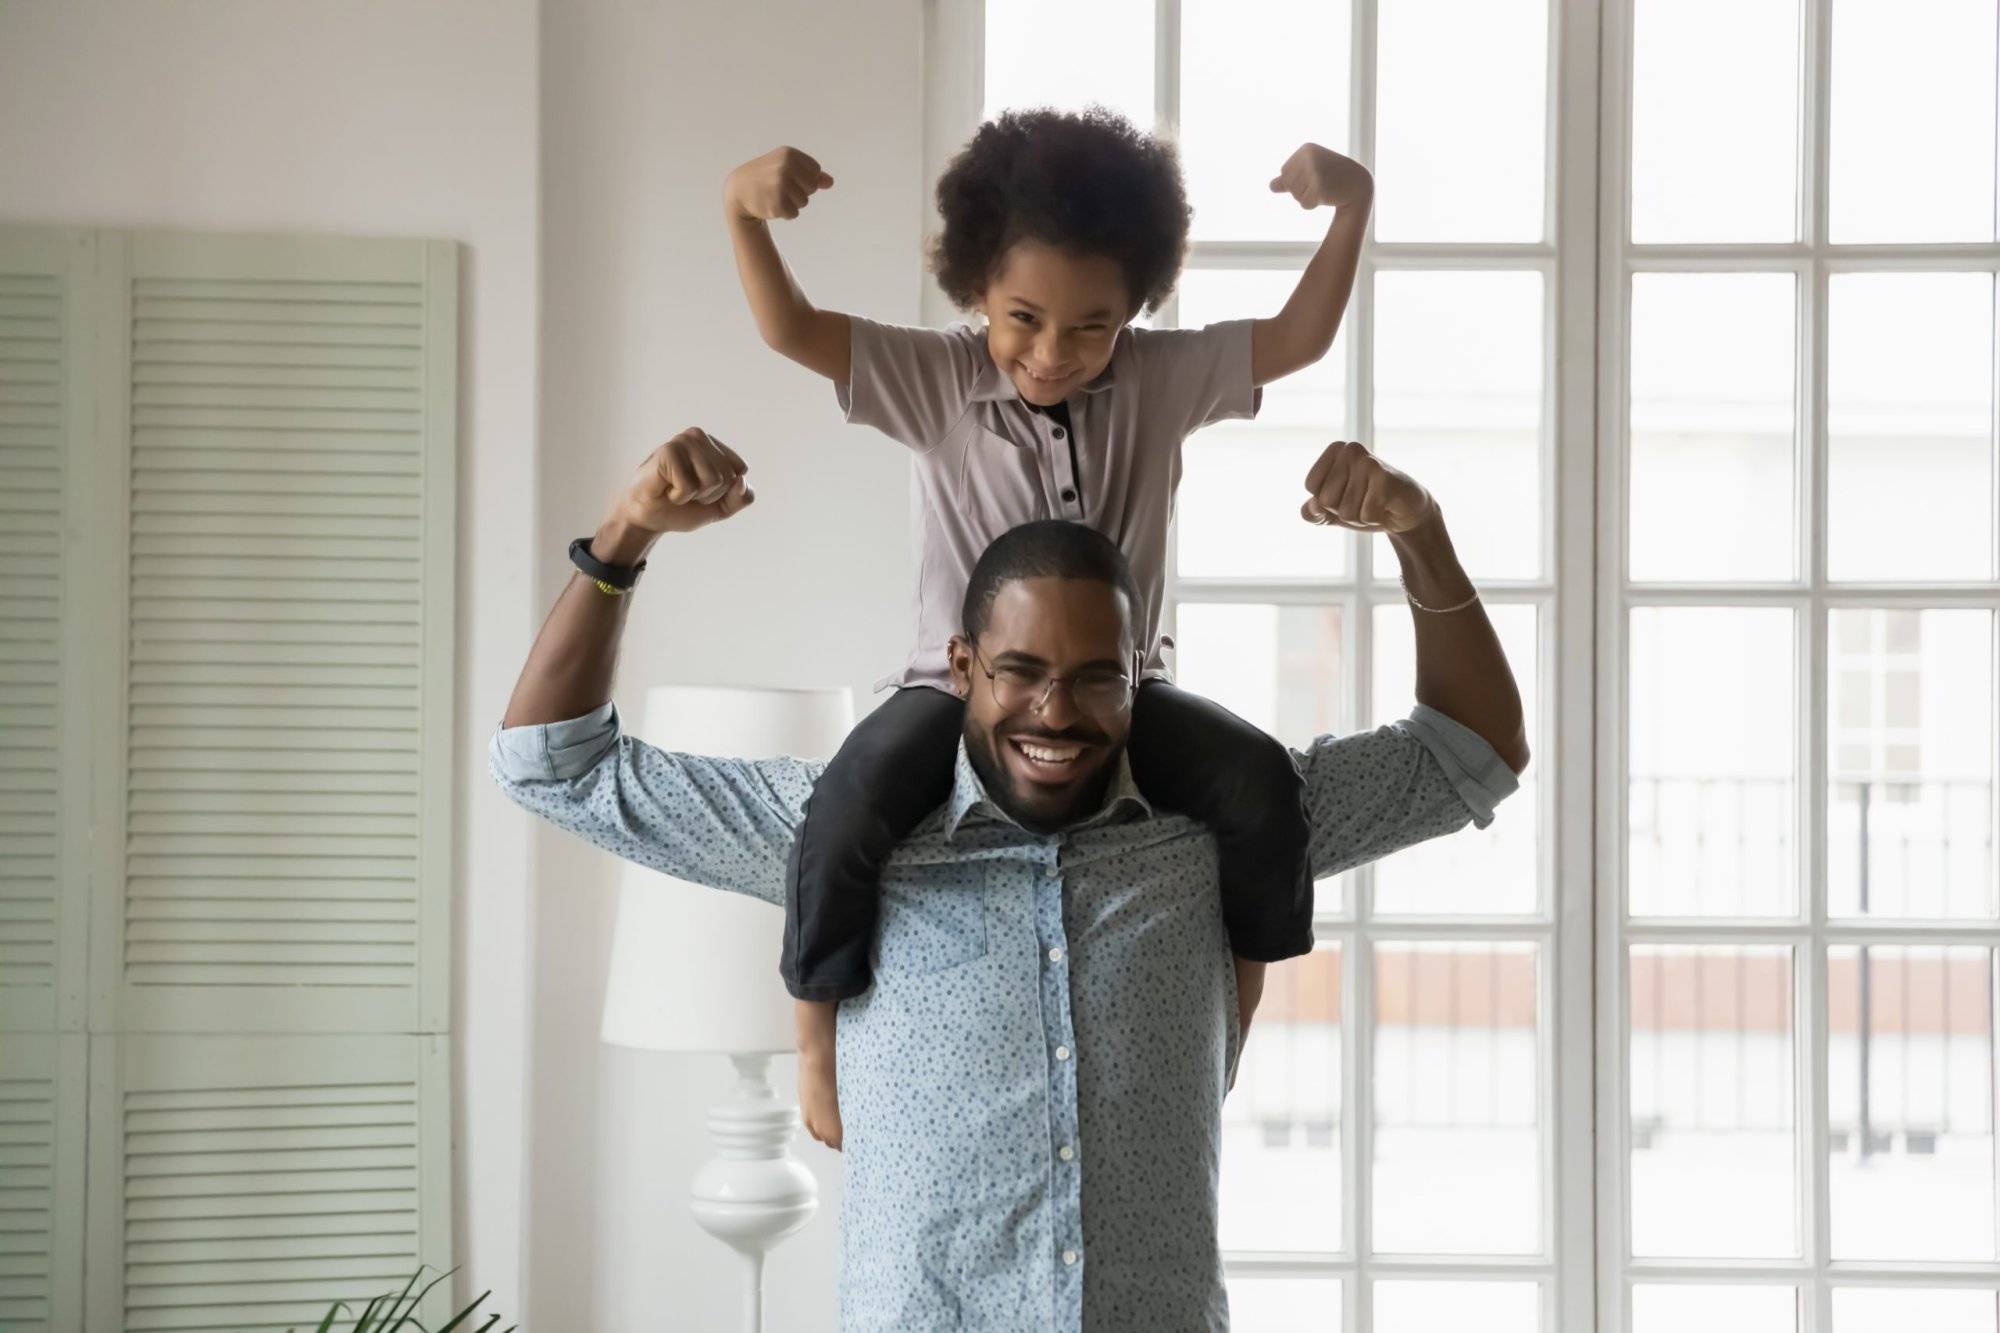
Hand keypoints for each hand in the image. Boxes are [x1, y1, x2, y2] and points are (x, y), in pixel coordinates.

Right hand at [612, 429, 754, 536]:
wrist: (648, 518)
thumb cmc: (682, 508)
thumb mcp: (722, 507)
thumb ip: (742, 497)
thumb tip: (742, 480)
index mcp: (714, 444)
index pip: (740, 470)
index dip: (724, 491)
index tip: (701, 490)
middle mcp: (698, 436)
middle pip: (728, 476)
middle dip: (709, 494)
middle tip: (685, 491)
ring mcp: (682, 440)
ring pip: (713, 480)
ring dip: (693, 495)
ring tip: (675, 489)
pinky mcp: (668, 451)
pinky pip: (690, 485)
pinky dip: (679, 496)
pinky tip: (665, 489)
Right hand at [725, 146, 834, 221]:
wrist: (738, 190)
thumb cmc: (765, 178)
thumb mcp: (786, 168)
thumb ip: (810, 174)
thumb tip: (830, 182)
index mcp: (789, 154)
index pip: (815, 171)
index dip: (804, 178)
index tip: (787, 177)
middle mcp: (785, 166)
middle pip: (812, 187)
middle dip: (800, 192)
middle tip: (779, 188)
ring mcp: (780, 184)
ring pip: (804, 202)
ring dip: (791, 204)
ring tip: (774, 196)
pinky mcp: (776, 202)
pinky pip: (794, 213)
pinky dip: (785, 214)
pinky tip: (771, 205)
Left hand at [1269, 143, 1373, 209]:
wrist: (1359, 185)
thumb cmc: (1333, 177)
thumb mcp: (1310, 173)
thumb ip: (1289, 179)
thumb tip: (1271, 186)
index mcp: (1306, 149)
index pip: (1284, 172)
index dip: (1297, 180)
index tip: (1316, 175)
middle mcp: (1310, 158)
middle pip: (1288, 184)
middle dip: (1301, 190)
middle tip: (1321, 184)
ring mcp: (1315, 172)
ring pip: (1295, 195)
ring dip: (1307, 197)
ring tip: (1324, 189)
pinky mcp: (1320, 187)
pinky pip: (1304, 204)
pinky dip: (1312, 205)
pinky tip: (1326, 197)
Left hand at [1300, 440, 1432, 533]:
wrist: (1405, 512)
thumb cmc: (1365, 505)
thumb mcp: (1332, 512)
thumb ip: (1312, 513)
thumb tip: (1312, 506)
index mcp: (1336, 450)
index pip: (1311, 485)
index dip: (1326, 500)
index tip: (1346, 494)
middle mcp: (1350, 449)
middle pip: (1325, 500)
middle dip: (1343, 511)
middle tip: (1363, 500)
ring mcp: (1368, 462)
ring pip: (1345, 511)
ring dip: (1360, 517)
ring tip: (1374, 504)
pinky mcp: (1385, 479)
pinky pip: (1365, 515)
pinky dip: (1374, 519)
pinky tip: (1385, 507)